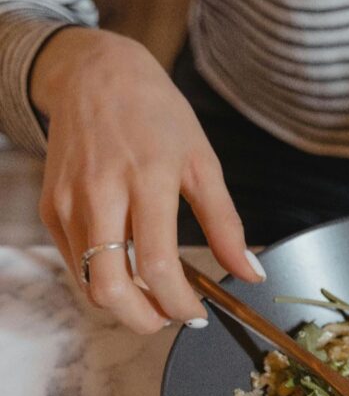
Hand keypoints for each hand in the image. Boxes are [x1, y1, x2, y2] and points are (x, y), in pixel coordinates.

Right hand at [32, 28, 265, 333]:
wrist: (94, 75)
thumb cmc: (156, 115)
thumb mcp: (203, 161)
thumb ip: (226, 223)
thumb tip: (251, 273)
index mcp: (147, 179)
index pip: (156, 263)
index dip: (178, 302)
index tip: (197, 314)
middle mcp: (100, 194)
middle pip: (111, 287)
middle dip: (144, 320)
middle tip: (172, 318)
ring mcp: (69, 202)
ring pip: (89, 283)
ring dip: (125, 304)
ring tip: (156, 295)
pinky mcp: (51, 207)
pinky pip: (75, 263)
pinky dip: (104, 279)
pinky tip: (129, 269)